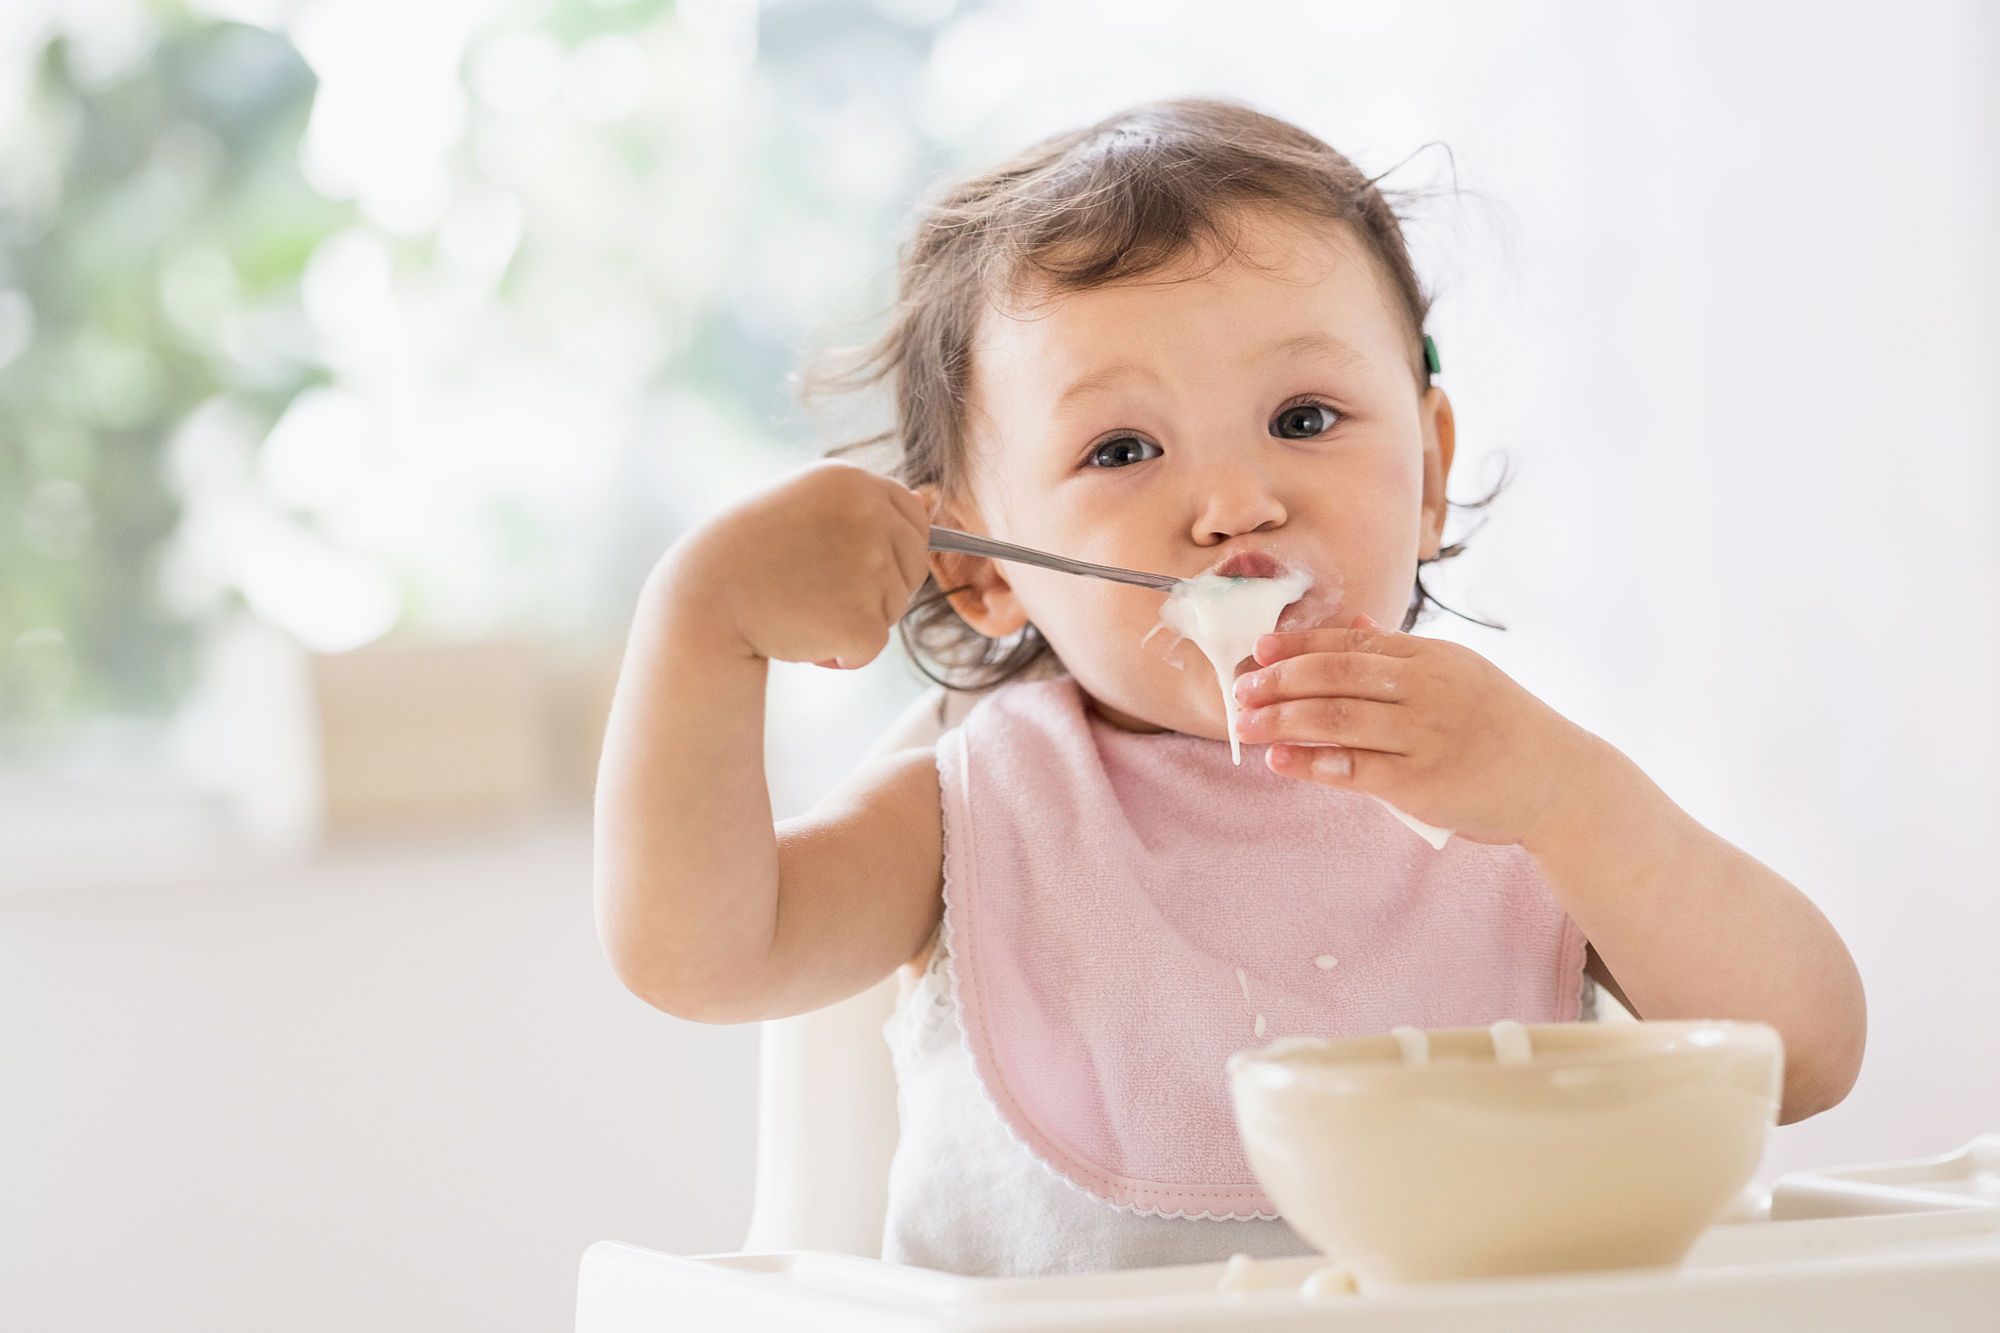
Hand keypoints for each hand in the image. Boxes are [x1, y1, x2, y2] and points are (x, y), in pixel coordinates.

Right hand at [660, 459, 933, 669]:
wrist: (700, 600)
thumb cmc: (747, 555)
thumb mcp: (803, 505)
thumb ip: (860, 504)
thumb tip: (926, 503)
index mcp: (852, 480)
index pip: (913, 516)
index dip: (885, 549)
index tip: (841, 562)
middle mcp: (868, 514)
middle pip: (913, 564)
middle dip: (877, 587)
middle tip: (815, 590)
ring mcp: (868, 566)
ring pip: (893, 608)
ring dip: (854, 619)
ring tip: (798, 607)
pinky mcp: (863, 619)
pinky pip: (874, 647)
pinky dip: (842, 655)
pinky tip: (801, 637)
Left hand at [1230, 612, 1602, 846]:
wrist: (1559, 781)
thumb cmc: (1502, 727)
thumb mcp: (1458, 673)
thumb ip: (1400, 650)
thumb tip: (1349, 618)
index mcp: (1432, 657)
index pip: (1351, 643)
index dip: (1299, 646)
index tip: (1260, 650)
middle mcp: (1427, 689)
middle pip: (1336, 676)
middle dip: (1280, 681)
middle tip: (1240, 689)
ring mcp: (1424, 735)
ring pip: (1337, 720)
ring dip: (1282, 719)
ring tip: (1246, 723)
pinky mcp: (1420, 783)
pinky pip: (1353, 770)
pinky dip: (1310, 763)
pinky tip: (1279, 759)